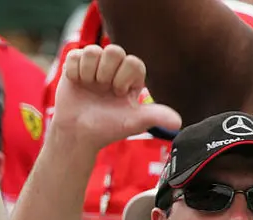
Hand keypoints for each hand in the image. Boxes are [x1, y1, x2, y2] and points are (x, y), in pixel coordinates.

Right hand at [50, 44, 180, 151]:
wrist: (77, 135)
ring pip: (92, 51)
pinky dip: (74, 72)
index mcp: (131, 76)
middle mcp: (114, 67)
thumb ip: (156, 117)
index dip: (122, 79)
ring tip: (88, 86)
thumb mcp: (133, 122)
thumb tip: (178, 123)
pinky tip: (77, 84)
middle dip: (106, 74)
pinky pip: (75, 55)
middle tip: (101, 89)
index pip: (132, 62)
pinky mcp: (74, 65)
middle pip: (113, 50)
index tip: (117, 94)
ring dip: (88, 73)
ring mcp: (94, 65)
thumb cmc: (106, 128)